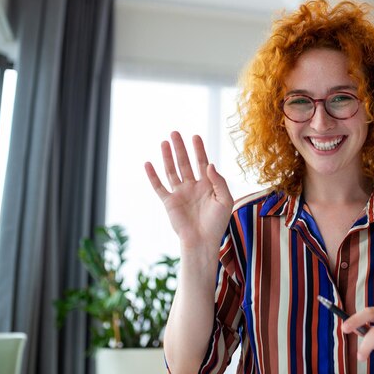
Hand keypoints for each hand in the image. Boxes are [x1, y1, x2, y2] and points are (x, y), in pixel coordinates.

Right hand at [144, 132, 233, 250]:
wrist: (203, 241)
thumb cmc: (217, 223)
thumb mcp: (225, 200)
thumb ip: (219, 181)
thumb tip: (209, 164)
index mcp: (207, 185)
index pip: (202, 163)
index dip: (199, 150)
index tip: (195, 136)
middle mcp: (192, 187)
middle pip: (185, 163)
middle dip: (181, 148)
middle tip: (175, 133)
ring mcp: (180, 193)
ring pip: (172, 171)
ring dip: (168, 157)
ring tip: (164, 142)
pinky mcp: (169, 202)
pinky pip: (159, 186)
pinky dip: (153, 176)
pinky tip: (148, 164)